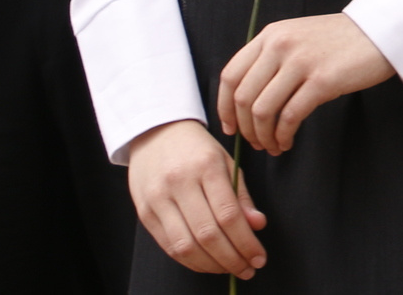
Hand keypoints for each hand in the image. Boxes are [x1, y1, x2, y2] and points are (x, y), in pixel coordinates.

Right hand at [125, 118, 266, 276]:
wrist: (156, 133)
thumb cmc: (197, 149)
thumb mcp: (226, 162)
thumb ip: (242, 196)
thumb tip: (258, 225)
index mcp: (206, 166)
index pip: (228, 214)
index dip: (246, 242)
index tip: (259, 257)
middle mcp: (179, 183)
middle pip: (207, 234)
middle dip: (231, 258)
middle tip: (248, 269)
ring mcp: (158, 199)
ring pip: (185, 245)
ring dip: (211, 265)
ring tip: (230, 269)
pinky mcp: (144, 212)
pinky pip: (168, 246)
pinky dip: (189, 260)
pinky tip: (206, 263)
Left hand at [217, 13, 394, 156]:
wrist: (381, 32)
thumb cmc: (340, 40)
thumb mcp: (297, 37)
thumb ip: (271, 58)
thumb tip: (247, 99)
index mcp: (270, 35)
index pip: (230, 75)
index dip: (224, 107)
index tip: (230, 127)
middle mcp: (280, 46)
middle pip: (243, 98)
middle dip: (245, 129)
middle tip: (255, 143)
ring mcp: (301, 62)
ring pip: (262, 110)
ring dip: (263, 136)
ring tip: (273, 146)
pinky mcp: (322, 80)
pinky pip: (290, 116)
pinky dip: (283, 135)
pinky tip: (288, 141)